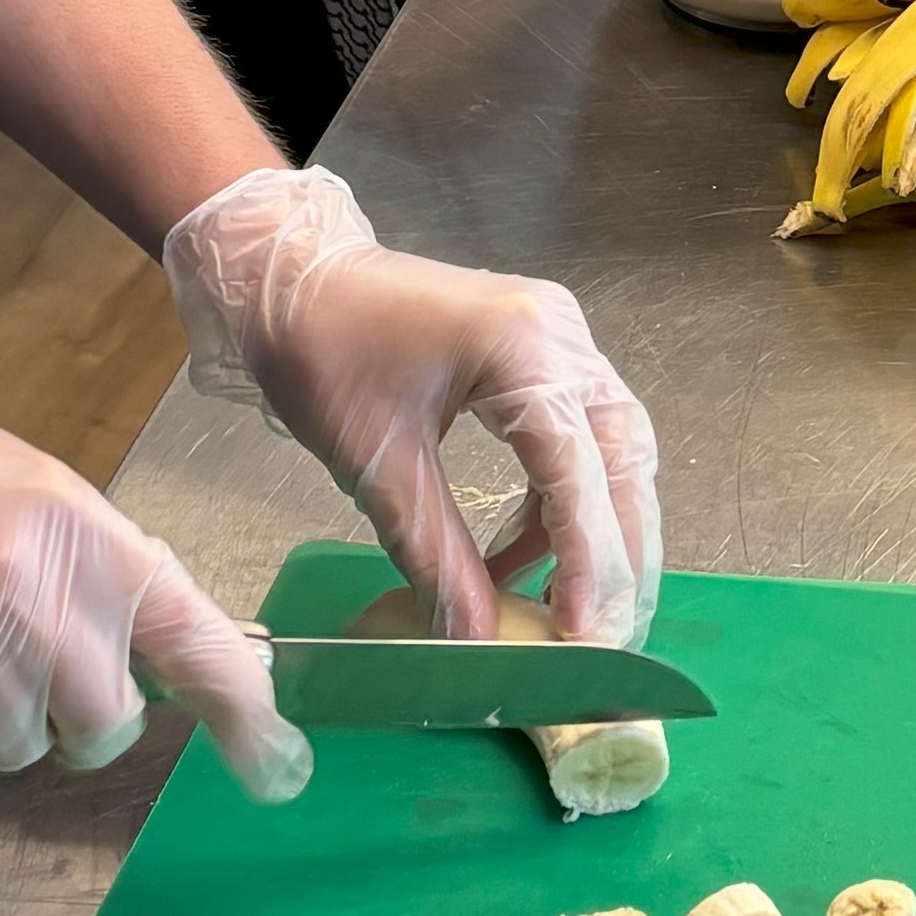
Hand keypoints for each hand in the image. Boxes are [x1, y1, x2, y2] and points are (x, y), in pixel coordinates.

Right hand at [0, 352, 306, 792]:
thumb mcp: (11, 481)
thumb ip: (89, 559)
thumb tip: (158, 633)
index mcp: (78, 532)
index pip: (192, 635)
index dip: (245, 711)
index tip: (280, 764)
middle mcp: (33, 596)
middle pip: (105, 723)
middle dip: (74, 719)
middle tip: (17, 667)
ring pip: (21, 746)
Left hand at [163, 168, 661, 649]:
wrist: (290, 276)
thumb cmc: (321, 354)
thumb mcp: (377, 466)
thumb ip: (435, 555)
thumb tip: (473, 639)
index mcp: (524, 351)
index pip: (580, 474)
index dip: (589, 562)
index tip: (585, 637)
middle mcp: (563, 338)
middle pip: (624, 461)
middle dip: (622, 555)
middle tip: (607, 636)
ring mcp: (562, 338)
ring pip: (615, 450)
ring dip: (600, 530)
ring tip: (574, 606)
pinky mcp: (546, 351)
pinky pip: (581, 435)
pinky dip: (563, 500)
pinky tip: (528, 553)